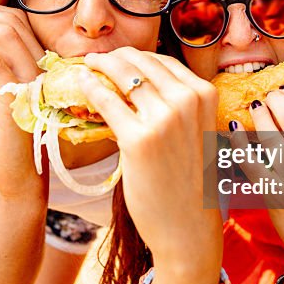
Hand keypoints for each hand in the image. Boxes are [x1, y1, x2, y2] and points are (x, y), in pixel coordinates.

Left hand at [80, 48, 222, 277]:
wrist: (187, 227)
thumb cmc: (187, 181)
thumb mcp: (192, 131)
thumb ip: (174, 104)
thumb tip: (134, 81)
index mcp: (204, 94)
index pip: (162, 60)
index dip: (134, 57)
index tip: (116, 58)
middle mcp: (187, 100)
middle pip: (141, 62)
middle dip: (114, 57)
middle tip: (96, 60)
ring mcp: (164, 119)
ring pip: (123, 74)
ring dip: (99, 66)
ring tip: (85, 66)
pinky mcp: (138, 139)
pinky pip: (106, 101)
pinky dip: (89, 87)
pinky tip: (79, 82)